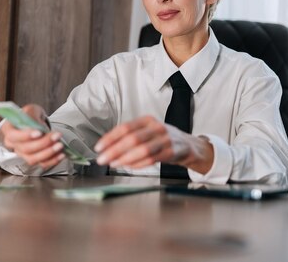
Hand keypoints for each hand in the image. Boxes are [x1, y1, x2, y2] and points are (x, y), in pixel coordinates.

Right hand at [0, 104, 65, 168]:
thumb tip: (37, 126)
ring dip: (48, 153)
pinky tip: (61, 155)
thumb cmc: (31, 115)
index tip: (39, 132)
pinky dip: (52, 160)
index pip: (14, 136)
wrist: (36, 122)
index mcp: (9, 130)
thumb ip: (32, 116)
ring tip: (60, 145)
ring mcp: (22, 153)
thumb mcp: (31, 110)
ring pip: (32, 158)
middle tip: (56, 136)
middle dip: (43, 143)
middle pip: (25, 148)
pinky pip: (41, 163)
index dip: (26, 136)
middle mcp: (13, 144)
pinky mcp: (33, 159)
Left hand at [94, 115, 214, 173]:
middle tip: (102, 159)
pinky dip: (138, 164)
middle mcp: (157, 128)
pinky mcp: (172, 152)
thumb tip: (107, 148)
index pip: (125, 128)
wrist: (188, 145)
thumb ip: (130, 137)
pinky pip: (152, 159)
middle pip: (133, 139)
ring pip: (143, 149)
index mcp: (147, 120)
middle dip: (114, 150)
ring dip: (125, 158)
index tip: (99, 147)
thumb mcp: (147, 132)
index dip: (110, 138)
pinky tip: (129, 166)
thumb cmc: (162, 139)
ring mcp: (165, 139)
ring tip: (113, 164)